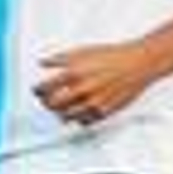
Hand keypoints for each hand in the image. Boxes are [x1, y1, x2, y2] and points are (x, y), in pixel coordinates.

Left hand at [35, 41, 162, 126]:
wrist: (137, 64)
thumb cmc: (111, 56)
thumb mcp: (81, 52)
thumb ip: (59, 59)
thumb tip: (42, 62)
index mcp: (74, 73)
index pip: (45, 88)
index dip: (37, 91)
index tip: (36, 91)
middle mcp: (82, 90)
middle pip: (53, 105)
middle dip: (46, 103)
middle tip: (45, 100)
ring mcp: (94, 103)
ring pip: (66, 117)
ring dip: (59, 113)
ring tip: (59, 108)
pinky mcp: (105, 112)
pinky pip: (84, 122)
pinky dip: (77, 119)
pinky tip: (76, 112)